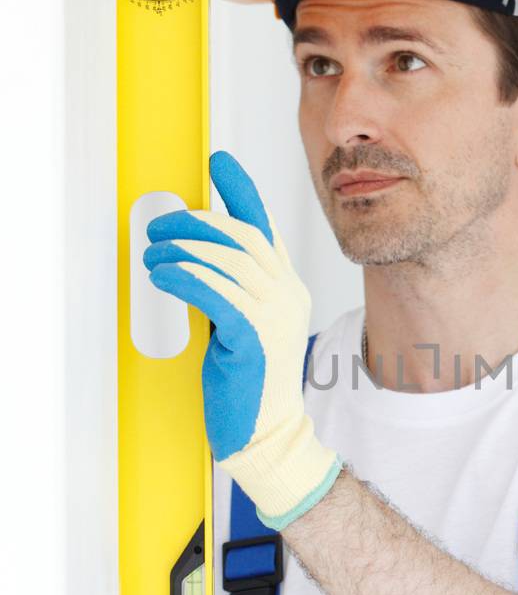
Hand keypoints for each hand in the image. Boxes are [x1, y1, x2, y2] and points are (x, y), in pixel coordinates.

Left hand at [143, 150, 340, 527]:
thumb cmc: (250, 383)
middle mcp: (287, 294)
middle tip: (158, 226)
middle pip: (242, 236)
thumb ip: (228, 289)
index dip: (241, 190)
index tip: (218, 161)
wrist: (267, 433)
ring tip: (151, 256)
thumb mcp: (241, 324)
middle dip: (194, 222)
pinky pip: (214, 292)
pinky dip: (183, 278)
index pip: (264, 227)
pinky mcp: (254, 336)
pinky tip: (162, 277)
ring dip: (180, 251)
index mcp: (287, 288)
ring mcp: (275, 314)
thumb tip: (190, 258)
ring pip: (226, 260)